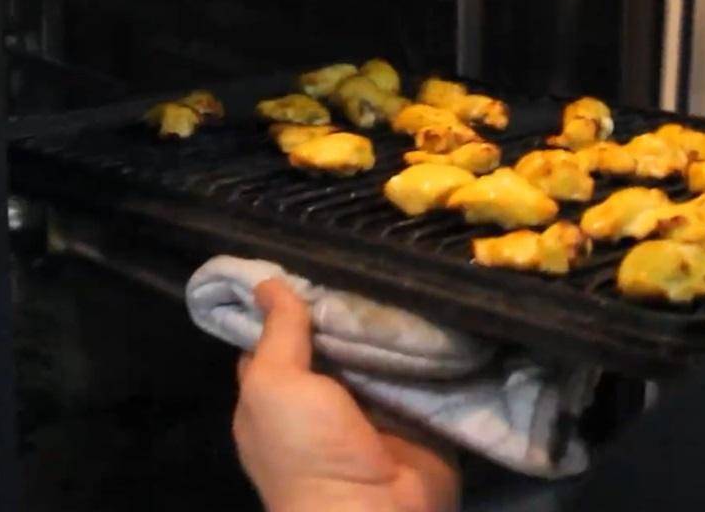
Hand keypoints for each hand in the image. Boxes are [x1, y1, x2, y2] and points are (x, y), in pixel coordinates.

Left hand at [233, 278, 460, 511]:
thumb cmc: (307, 451)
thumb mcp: (275, 386)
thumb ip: (277, 334)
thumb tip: (266, 282)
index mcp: (279, 396)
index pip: (278, 335)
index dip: (289, 300)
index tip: (310, 256)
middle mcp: (324, 398)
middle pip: (335, 337)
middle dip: (350, 302)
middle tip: (372, 254)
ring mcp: (373, 405)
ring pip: (380, 348)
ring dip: (393, 318)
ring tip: (408, 264)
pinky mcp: (417, 410)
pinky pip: (422, 367)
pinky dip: (429, 342)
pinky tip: (439, 300)